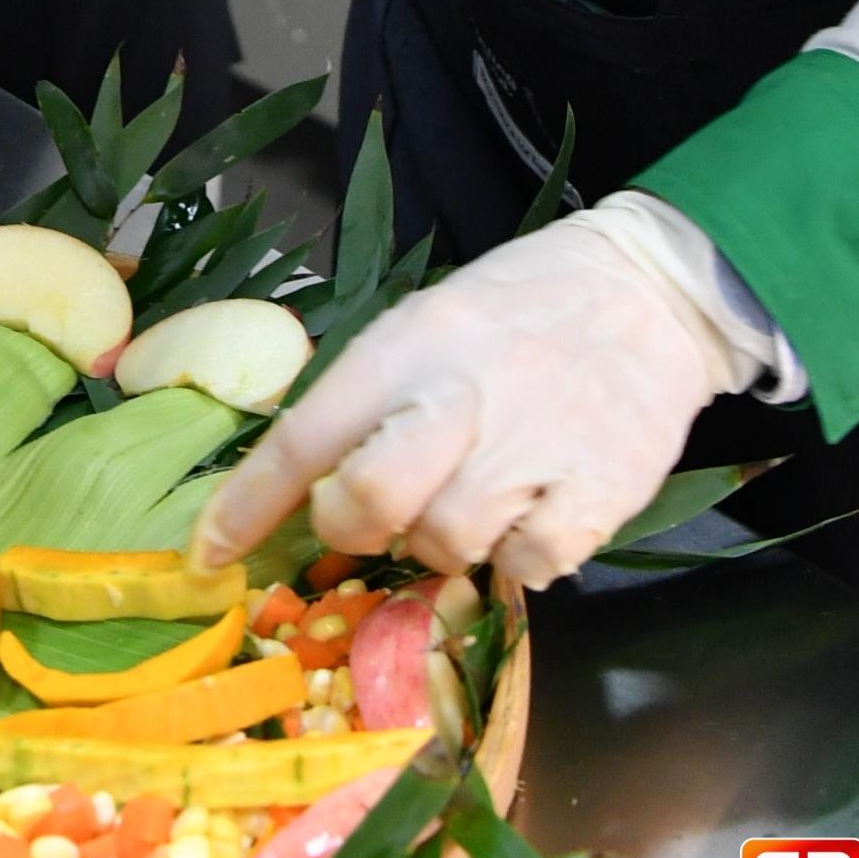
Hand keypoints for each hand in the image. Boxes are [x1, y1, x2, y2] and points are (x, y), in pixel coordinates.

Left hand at [191, 205, 744, 591]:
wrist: (649, 290)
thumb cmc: (521, 310)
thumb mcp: (430, 323)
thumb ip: (374, 400)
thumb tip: (312, 492)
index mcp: (409, 344)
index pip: (303, 435)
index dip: (246, 506)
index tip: (209, 553)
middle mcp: (463, 394)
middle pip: (365, 501)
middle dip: (354, 527)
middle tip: (381, 516)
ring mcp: (534, 446)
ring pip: (445, 544)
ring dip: (445, 541)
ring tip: (474, 496)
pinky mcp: (600, 490)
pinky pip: (529, 567)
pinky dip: (521, 557)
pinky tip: (533, 510)